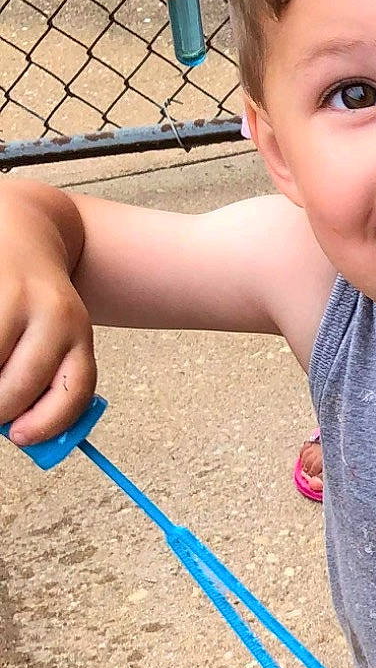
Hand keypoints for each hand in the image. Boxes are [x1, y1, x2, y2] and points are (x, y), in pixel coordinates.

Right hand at [0, 197, 94, 446]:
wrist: (18, 229)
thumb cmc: (31, 301)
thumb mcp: (52, 334)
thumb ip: (43, 378)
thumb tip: (20, 429)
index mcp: (77, 332)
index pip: (72, 389)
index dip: (47, 422)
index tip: (21, 438)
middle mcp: (52, 314)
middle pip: (20, 385)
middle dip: (0, 409)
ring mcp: (13, 297)